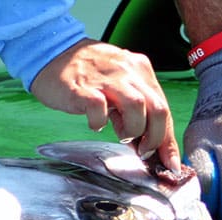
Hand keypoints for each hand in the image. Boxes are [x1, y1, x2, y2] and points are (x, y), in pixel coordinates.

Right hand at [31, 38, 181, 172]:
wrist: (52, 53)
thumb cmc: (89, 75)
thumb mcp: (120, 87)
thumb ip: (137, 111)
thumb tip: (150, 145)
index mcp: (140, 70)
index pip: (164, 108)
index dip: (168, 140)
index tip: (169, 163)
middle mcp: (128, 71)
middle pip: (158, 108)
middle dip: (156, 138)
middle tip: (143, 151)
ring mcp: (106, 78)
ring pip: (137, 106)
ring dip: (133, 129)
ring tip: (122, 135)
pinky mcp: (82, 87)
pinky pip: (99, 107)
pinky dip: (100, 122)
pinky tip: (95, 124)